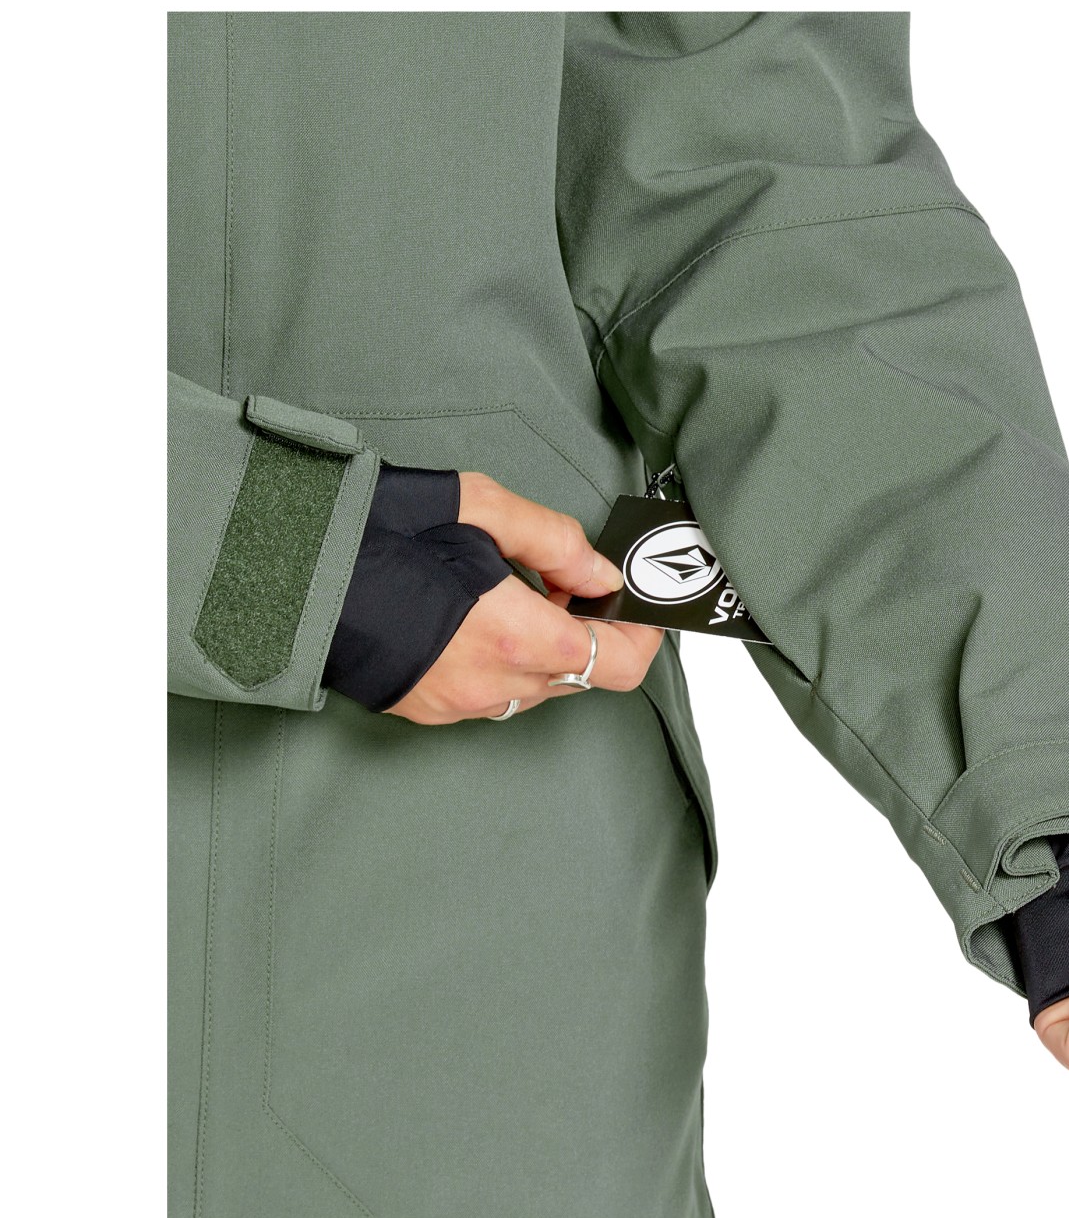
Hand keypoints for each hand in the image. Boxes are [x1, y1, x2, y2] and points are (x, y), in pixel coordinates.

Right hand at [387, 472, 663, 723]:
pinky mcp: (429, 710)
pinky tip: (470, 618)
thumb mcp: (476, 507)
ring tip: (507, 592)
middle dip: (586, 629)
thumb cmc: (371, 534)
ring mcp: (459, 705)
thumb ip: (552, 540)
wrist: (279, 574)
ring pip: (535, 686)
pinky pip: (491, 692)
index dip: (640, 636)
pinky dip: (501, 660)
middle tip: (560, 579)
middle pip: (580, 675)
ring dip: (542, 646)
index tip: (637, 606)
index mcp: (515, 637)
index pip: (617, 662)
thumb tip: (598, 570)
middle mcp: (494, 684)